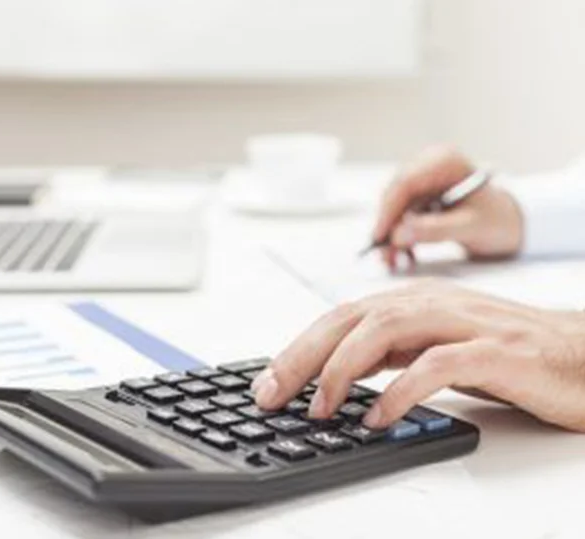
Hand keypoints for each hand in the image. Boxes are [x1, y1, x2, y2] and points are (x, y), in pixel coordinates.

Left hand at [253, 281, 584, 431]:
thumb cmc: (508, 353)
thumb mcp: (434, 346)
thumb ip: (389, 353)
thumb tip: (334, 374)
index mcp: (413, 302)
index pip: (340, 317)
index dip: (297, 348)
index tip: (266, 384)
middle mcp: (433, 303)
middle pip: (351, 317)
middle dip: (303, 356)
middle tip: (271, 394)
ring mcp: (465, 323)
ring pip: (386, 328)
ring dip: (344, 368)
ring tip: (319, 406)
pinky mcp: (497, 351)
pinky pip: (438, 364)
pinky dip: (401, 389)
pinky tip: (378, 416)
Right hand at [373, 146, 524, 270]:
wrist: (511, 225)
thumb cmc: (498, 221)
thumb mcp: (470, 227)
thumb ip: (435, 230)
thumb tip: (397, 235)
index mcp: (445, 162)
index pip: (404, 183)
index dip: (387, 211)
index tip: (379, 237)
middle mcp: (429, 166)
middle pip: (395, 196)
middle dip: (387, 228)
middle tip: (384, 256)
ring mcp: (423, 181)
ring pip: (394, 209)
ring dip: (392, 236)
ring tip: (393, 262)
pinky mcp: (420, 197)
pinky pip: (400, 217)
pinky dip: (400, 237)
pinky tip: (404, 255)